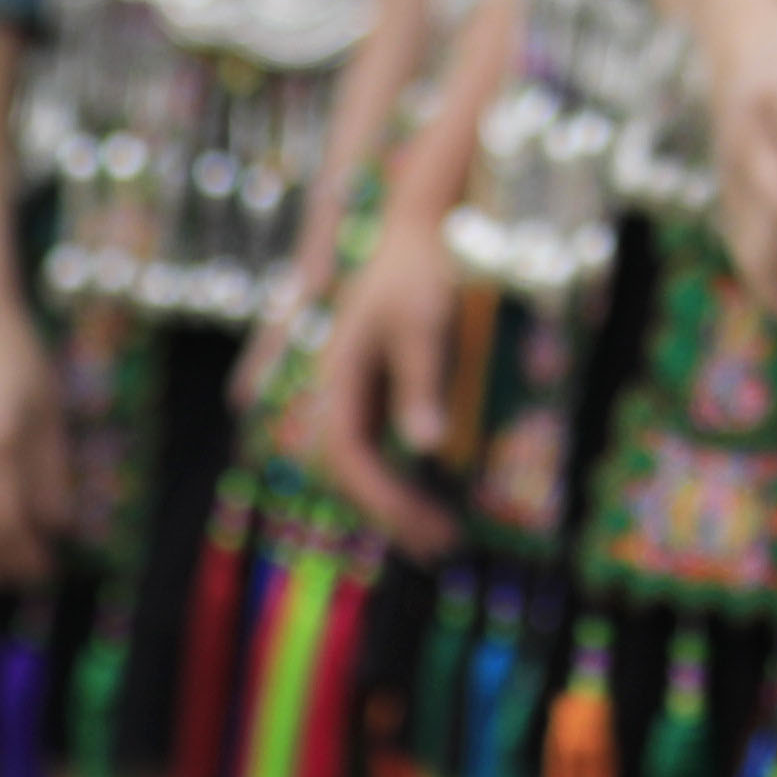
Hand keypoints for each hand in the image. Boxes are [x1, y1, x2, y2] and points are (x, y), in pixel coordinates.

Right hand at [291, 214, 473, 560]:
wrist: (415, 230)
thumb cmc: (421, 269)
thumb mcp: (426, 322)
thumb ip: (423, 382)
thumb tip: (428, 446)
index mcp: (334, 376)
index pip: (347, 455)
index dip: (381, 496)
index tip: (421, 526)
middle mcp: (332, 391)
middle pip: (349, 470)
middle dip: (391, 512)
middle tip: (444, 546)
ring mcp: (346, 394)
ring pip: (359, 466)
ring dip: (394, 503)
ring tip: (442, 538)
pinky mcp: (367, 394)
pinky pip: (373, 451)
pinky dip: (397, 481)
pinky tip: (429, 503)